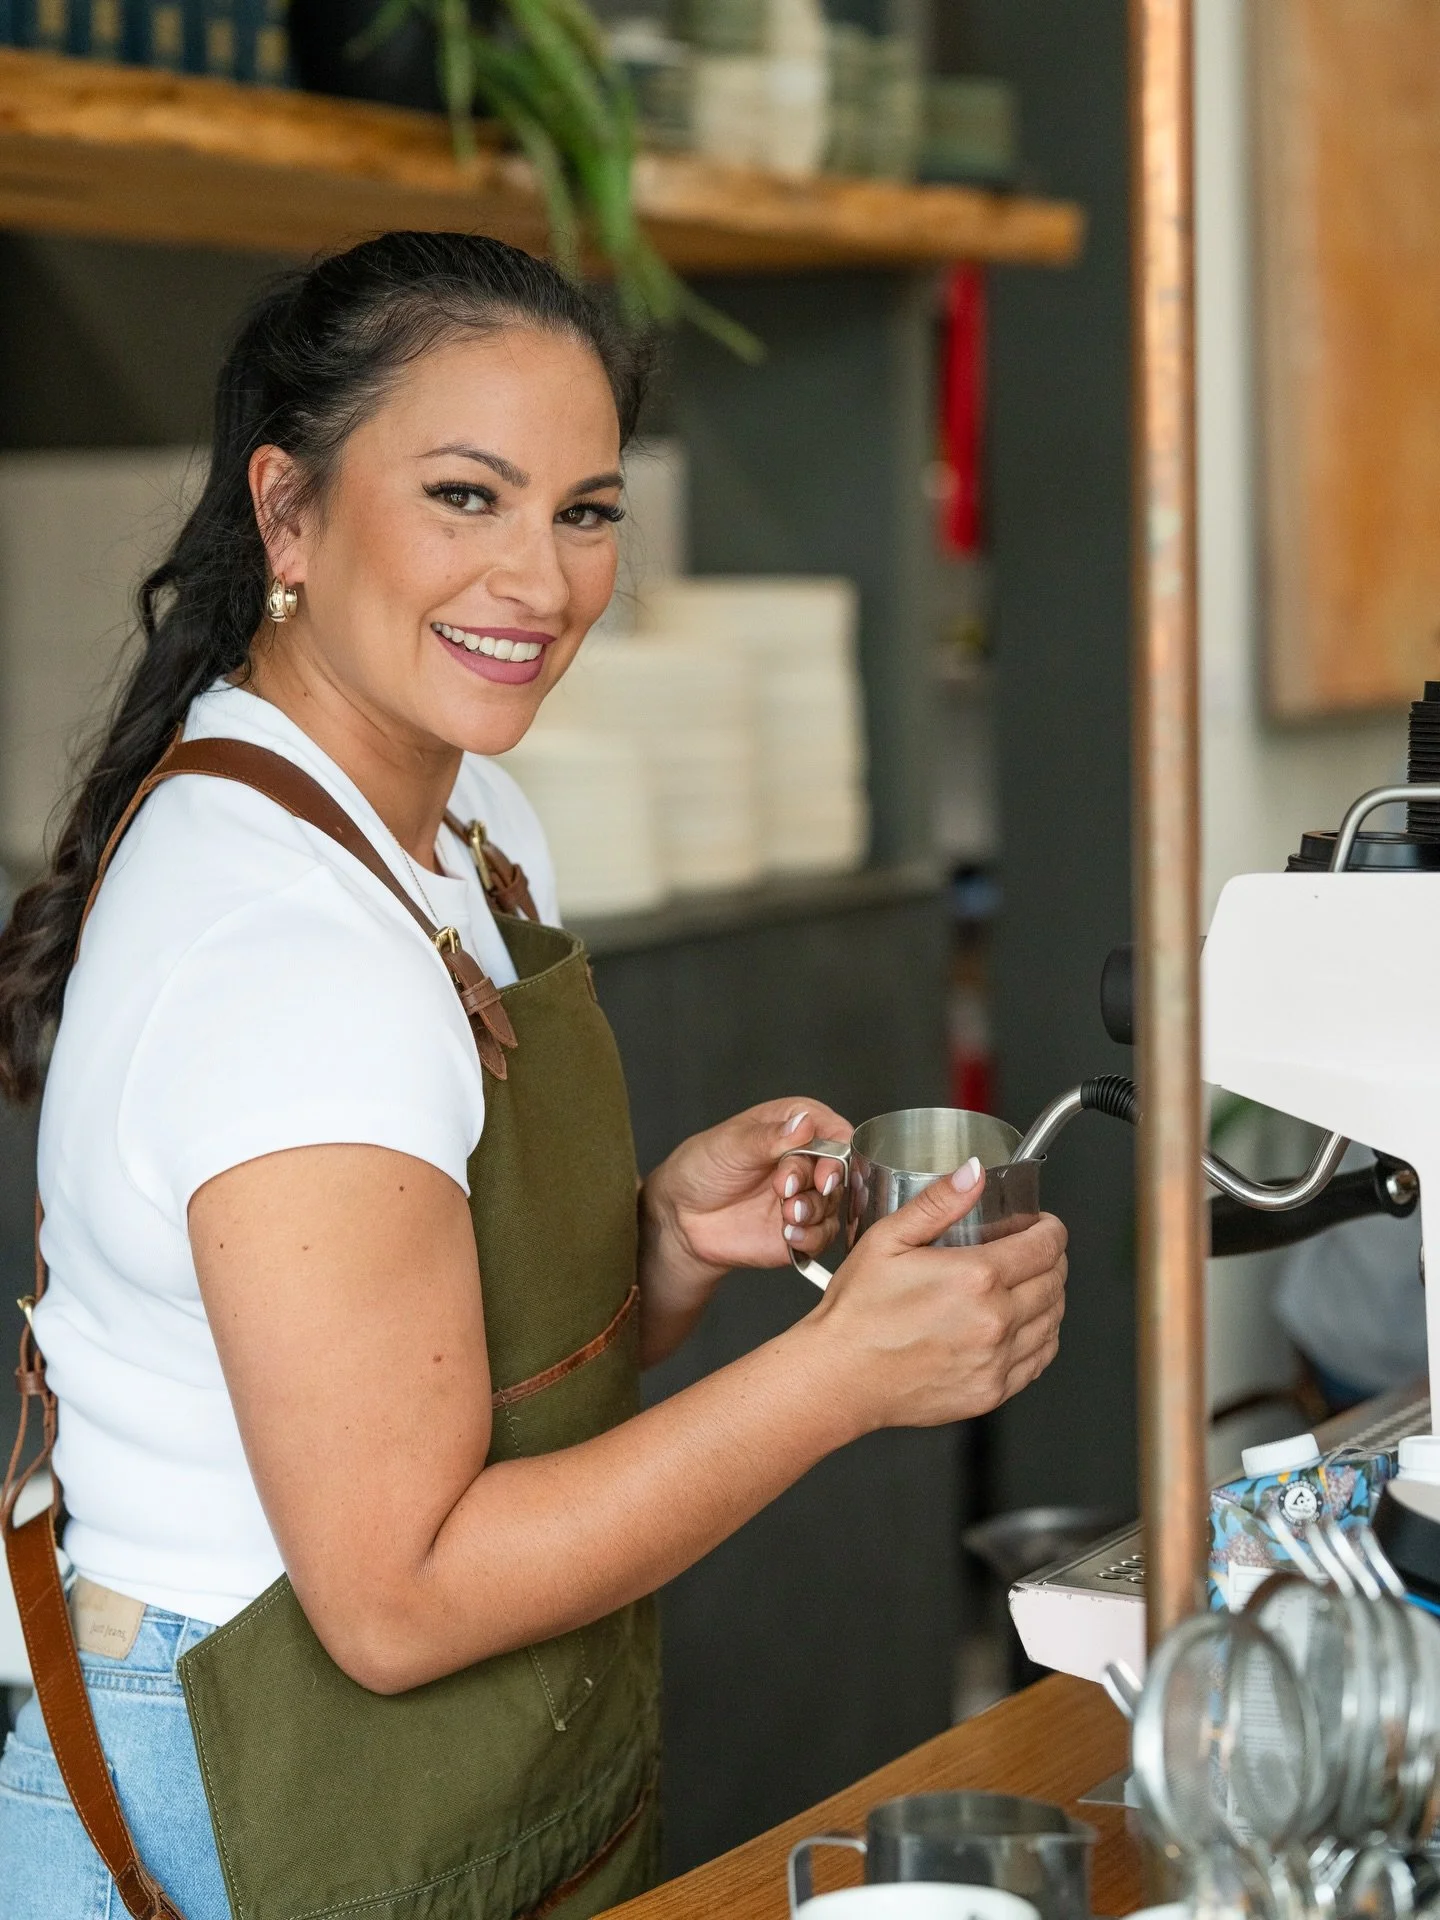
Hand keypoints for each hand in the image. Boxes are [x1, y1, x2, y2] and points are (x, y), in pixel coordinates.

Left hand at [638, 1100, 851, 1360]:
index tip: (821, 1164)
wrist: (680, 1216)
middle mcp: (806, 1161)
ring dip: (813, 1209)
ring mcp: (805, 1197)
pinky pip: (822, 1236)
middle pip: (839, 1168)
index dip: (836, 1147)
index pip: (835, 1131)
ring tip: (787, 1213)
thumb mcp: (730, 1145)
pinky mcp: (800, 1230)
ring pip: (834, 1203)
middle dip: (819, 1180)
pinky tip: (790, 1235)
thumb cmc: (701, 1169)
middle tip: (786, 1188)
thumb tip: (804, 1123)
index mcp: (794, 1128)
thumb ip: (769, 1137)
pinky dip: (811, 1236)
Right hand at [809, 1161, 1068, 1432]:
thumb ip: (938, 1203)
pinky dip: (1041, 1338)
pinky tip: (1023, 1326)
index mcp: (975, 1277)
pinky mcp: (992, 1391)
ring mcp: (997, 1360)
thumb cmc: (857, 1312)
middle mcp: (994, 1321)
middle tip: (1035, 1252)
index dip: (1051, 1229)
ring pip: (1053, 1321)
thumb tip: (973, 1174)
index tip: (1044, 1226)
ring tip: (1031, 1285)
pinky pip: (1039, 1360)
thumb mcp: (888, 1239)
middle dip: (1052, 1259)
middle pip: (1055, 1282)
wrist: (840, 1376)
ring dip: (1050, 1297)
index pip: (1045, 1247)